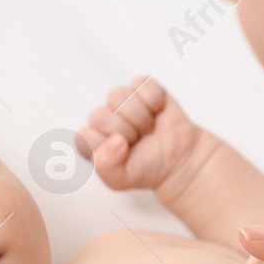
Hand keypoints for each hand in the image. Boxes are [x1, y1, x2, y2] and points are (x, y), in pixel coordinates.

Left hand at [78, 76, 210, 200]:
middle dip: (126, 131)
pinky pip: (141, 84)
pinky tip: (157, 113)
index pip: (85, 135)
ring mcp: (121, 100)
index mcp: (92, 140)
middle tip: (139, 140)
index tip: (124, 153)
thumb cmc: (147, 169)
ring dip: (140, 117)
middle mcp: (103, 118)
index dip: (107, 146)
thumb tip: (115, 140)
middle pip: (101, 115)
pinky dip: (154, 102)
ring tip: (148, 128)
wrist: (178, 160)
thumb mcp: (120, 180)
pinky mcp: (141, 87)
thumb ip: (105, 166)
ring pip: (118, 96)